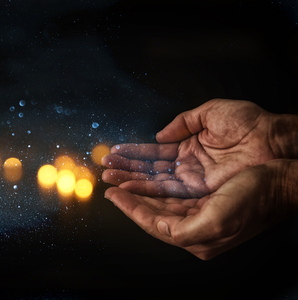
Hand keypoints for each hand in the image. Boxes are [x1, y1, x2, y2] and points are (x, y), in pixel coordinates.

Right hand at [103, 99, 285, 197]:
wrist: (273, 140)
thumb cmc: (248, 123)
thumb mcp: (210, 113)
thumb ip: (183, 122)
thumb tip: (159, 133)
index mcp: (189, 146)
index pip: (155, 152)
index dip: (134, 151)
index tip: (114, 151)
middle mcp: (187, 166)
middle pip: (151, 169)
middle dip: (126, 168)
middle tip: (105, 167)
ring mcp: (192, 180)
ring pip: (154, 182)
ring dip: (131, 180)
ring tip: (109, 177)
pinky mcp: (199, 190)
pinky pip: (168, 191)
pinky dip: (147, 190)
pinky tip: (129, 187)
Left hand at [104, 159, 297, 259]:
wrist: (280, 183)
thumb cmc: (254, 200)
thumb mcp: (218, 219)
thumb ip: (184, 230)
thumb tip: (160, 228)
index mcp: (196, 238)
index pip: (152, 223)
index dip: (130, 208)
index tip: (112, 194)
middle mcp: (195, 228)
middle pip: (152, 213)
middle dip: (131, 199)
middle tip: (111, 185)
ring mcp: (198, 215)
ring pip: (159, 202)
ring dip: (140, 191)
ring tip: (122, 180)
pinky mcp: (203, 202)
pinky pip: (171, 195)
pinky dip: (156, 187)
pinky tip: (146, 181)